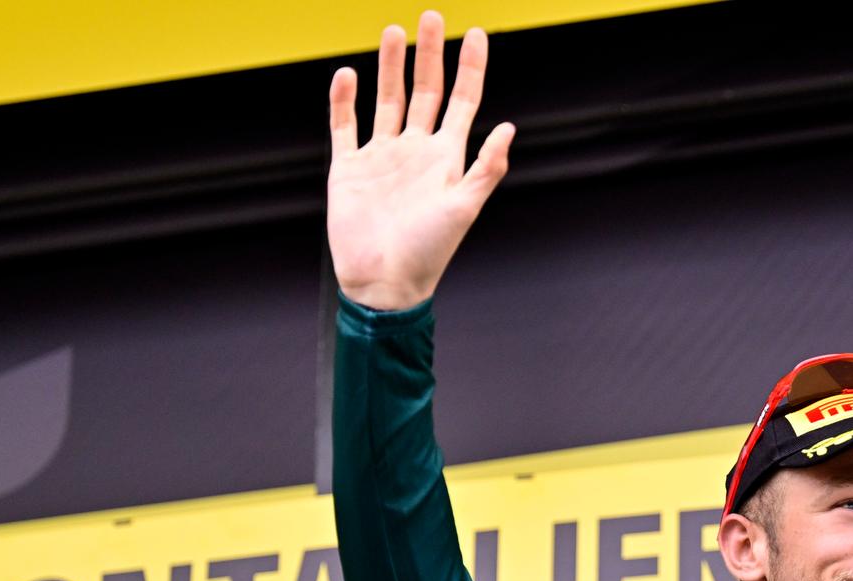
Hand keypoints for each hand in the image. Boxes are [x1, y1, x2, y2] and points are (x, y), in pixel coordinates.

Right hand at [327, 11, 515, 310]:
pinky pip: (345, 126)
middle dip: (430, 55)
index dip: (471, 69)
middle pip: (425, 92)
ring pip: (387, 100)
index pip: (463, 102)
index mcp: (447, 159)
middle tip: (431, 17)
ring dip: (390, 66)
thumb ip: (486, 168)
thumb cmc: (428, 252)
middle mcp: (416, 152)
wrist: (384, 283)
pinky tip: (348, 74)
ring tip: (393, 32)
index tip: (477, 34)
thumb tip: (508, 127)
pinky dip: (345, 100)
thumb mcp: (464, 208)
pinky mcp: (350, 169)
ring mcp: (382, 158)